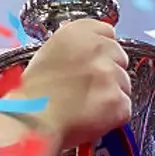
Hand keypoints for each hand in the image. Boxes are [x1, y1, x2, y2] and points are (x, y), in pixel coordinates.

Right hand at [13, 18, 131, 148]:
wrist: (29, 123)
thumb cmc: (31, 96)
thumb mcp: (46, 56)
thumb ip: (72, 49)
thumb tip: (86, 55)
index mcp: (77, 33)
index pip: (106, 32)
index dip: (100, 51)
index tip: (92, 63)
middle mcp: (97, 48)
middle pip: (120, 58)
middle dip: (109, 73)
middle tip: (86, 90)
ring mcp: (110, 75)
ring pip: (124, 85)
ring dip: (110, 96)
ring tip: (84, 107)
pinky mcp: (118, 101)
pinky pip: (124, 108)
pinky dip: (112, 117)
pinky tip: (91, 119)